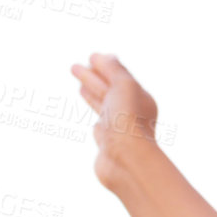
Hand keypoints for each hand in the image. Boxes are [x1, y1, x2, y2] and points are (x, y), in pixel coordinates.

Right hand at [70, 52, 161, 192]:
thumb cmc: (127, 121)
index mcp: (141, 98)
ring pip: (104, 103)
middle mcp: (133, 112)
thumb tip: (108, 56)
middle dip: (94, 76)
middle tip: (74, 66)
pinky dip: (93, 107)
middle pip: (110, 89)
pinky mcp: (108, 141)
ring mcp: (119, 127)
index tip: (92, 57)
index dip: (106, 66)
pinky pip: (100, 119)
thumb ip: (115, 70)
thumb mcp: (123, 87)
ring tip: (78, 80)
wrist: (126, 160)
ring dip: (92, 90)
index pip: (120, 77)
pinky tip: (90, 107)